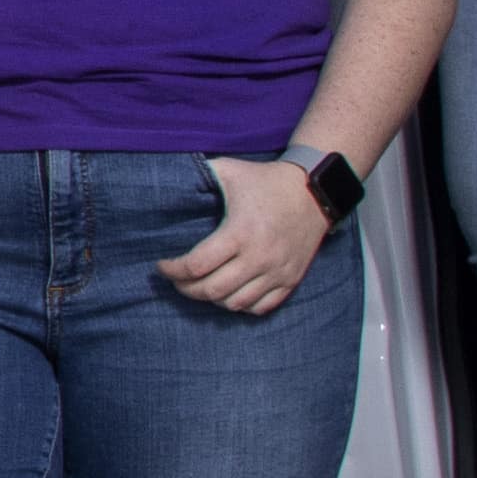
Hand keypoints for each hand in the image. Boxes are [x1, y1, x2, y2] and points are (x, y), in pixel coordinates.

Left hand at [161, 157, 331, 317]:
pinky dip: (241, 306)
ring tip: (201, 286)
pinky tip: (229, 292)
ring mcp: (277, 272)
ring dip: (212, 299)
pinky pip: (261, 307)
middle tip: (177, 280)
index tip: (162, 266)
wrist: (315, 192)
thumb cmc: (266, 181)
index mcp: (239, 232)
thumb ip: (200, 173)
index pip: (196, 266)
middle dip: (186, 289)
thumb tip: (169, 177)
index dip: (172, 270)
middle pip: (212, 290)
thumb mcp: (230, 170)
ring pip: (235, 304)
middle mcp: (259, 257)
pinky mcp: (290, 280)